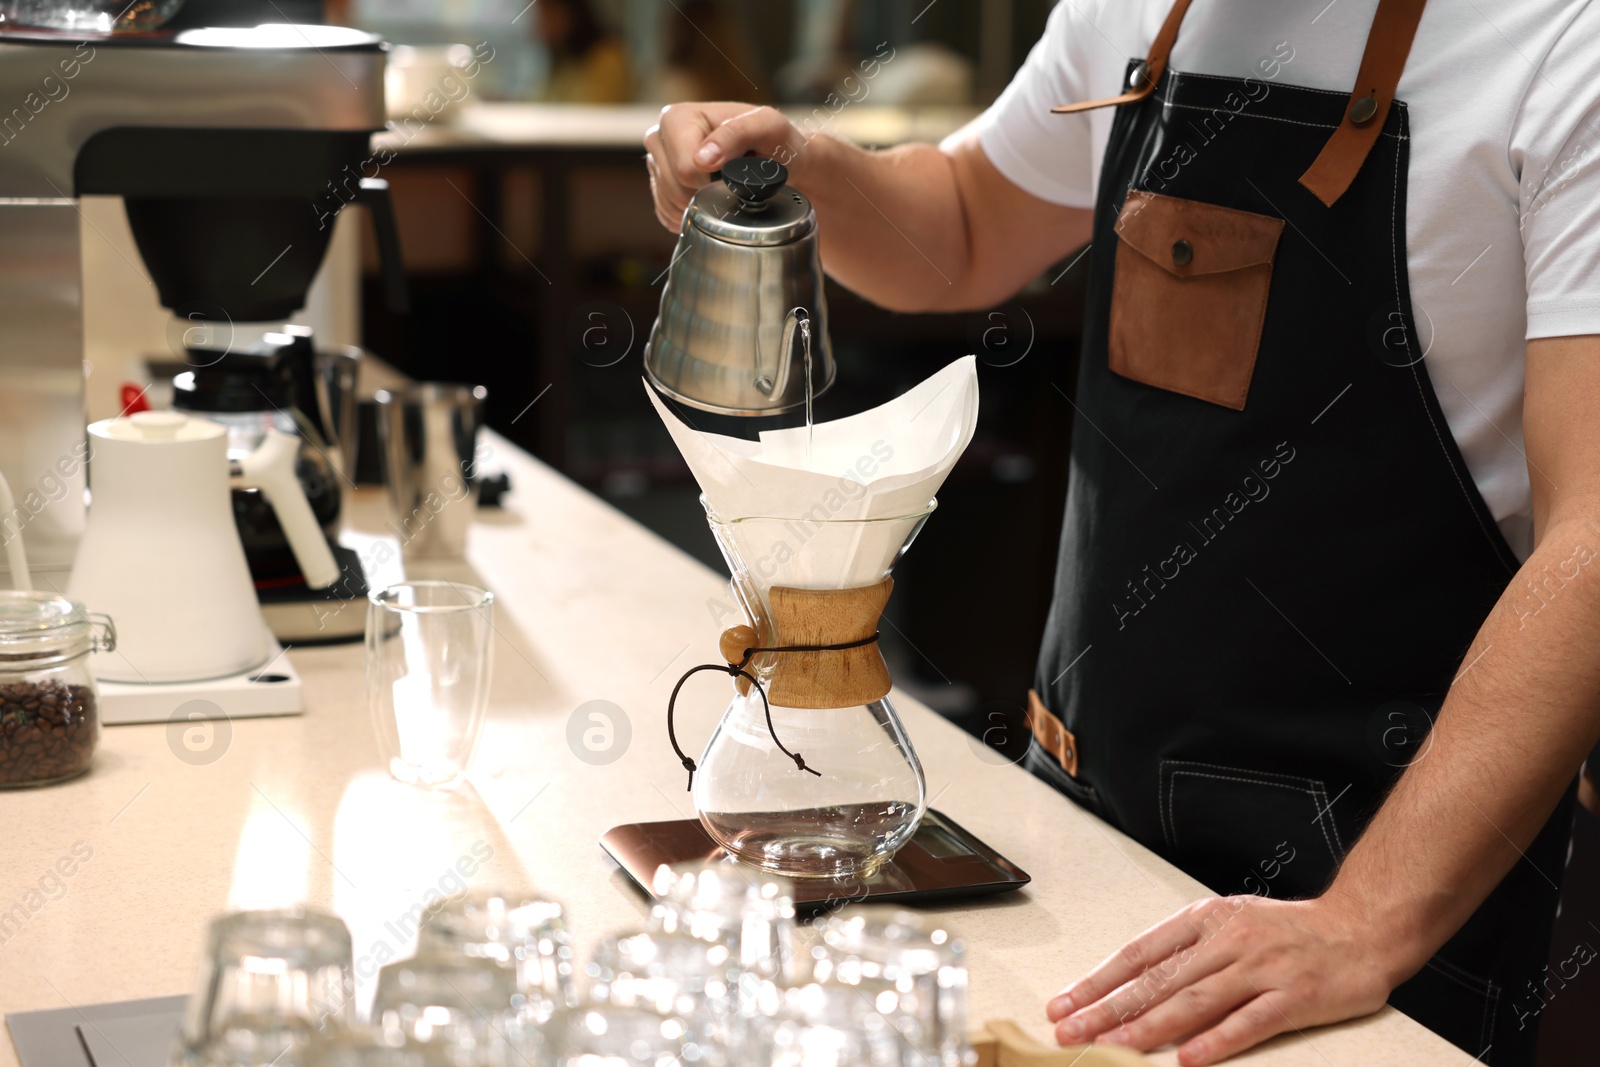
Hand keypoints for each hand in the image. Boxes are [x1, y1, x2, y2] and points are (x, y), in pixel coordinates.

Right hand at [643, 102, 808, 231]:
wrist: (777, 162)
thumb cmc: (773, 142)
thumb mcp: (768, 127)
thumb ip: (737, 133)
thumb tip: (702, 158)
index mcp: (677, 118)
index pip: (684, 169)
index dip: (712, 182)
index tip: (733, 177)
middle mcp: (660, 137)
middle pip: (674, 188)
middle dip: (706, 194)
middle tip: (731, 184)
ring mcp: (657, 164)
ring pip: (671, 204)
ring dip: (700, 205)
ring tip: (723, 189)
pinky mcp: (659, 188)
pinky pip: (668, 215)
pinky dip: (692, 215)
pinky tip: (711, 199)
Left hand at [1046, 894, 1404, 1064]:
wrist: (1362, 926)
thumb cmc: (1290, 931)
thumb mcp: (1230, 924)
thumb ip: (1188, 953)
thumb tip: (1133, 985)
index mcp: (1205, 921)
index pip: (1140, 953)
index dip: (1099, 980)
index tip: (1064, 1004)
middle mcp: (1227, 941)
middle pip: (1158, 980)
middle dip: (1108, 1008)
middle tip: (1070, 1032)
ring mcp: (1261, 968)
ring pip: (1194, 1001)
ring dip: (1149, 1027)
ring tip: (1113, 1047)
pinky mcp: (1295, 997)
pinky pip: (1249, 1021)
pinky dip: (1217, 1041)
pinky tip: (1188, 1059)